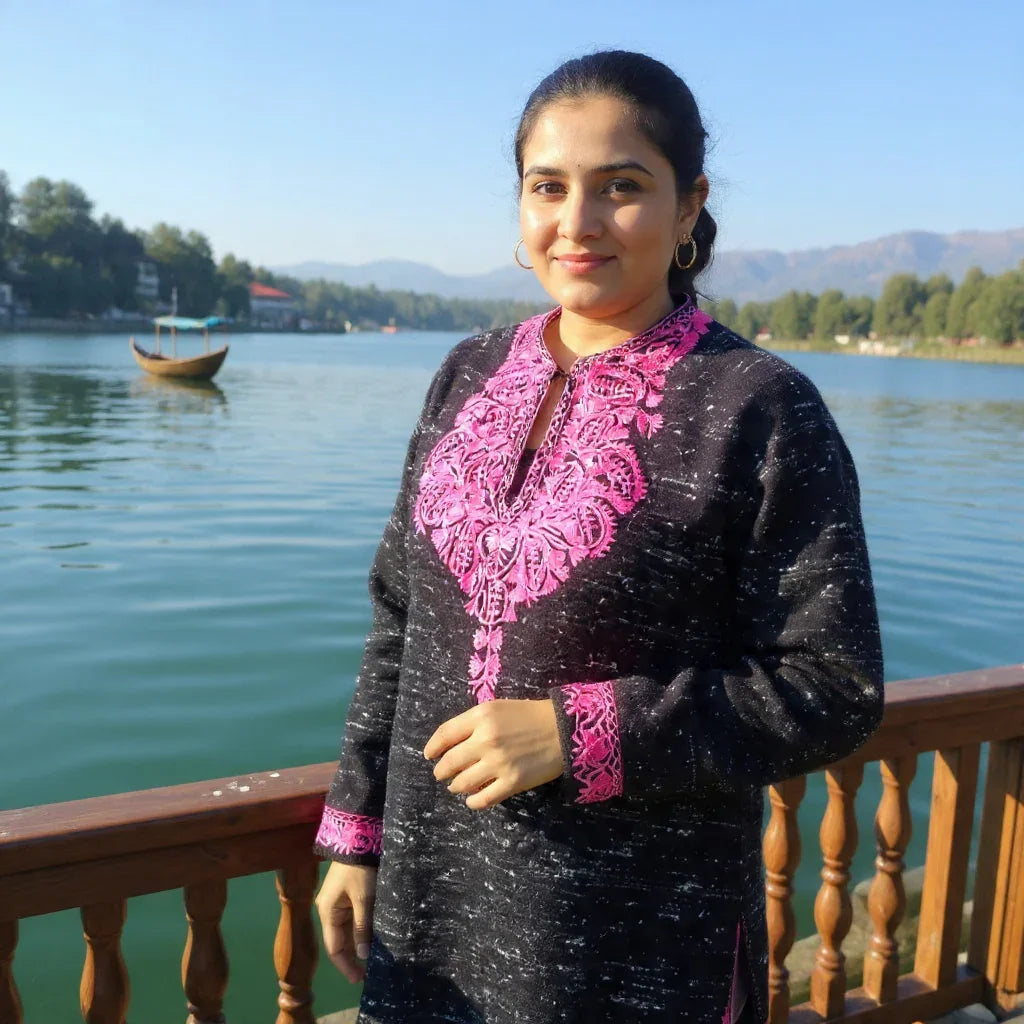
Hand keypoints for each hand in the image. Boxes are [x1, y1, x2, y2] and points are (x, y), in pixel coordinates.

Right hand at [315, 860, 377, 983]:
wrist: (358, 838)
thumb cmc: (360, 869)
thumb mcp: (363, 899)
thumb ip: (362, 927)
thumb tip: (361, 955)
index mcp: (327, 912)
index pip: (334, 948)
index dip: (346, 965)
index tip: (360, 980)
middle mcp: (329, 909)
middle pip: (340, 940)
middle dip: (354, 956)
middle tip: (371, 970)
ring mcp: (337, 901)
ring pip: (347, 929)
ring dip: (359, 942)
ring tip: (375, 956)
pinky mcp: (347, 893)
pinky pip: (352, 917)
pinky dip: (361, 928)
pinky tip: (373, 935)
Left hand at [423, 698, 562, 809]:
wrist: (563, 729)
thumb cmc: (528, 716)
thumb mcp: (497, 708)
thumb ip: (473, 722)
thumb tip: (449, 744)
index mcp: (481, 717)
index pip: (444, 734)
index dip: (432, 747)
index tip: (429, 755)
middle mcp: (486, 740)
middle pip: (449, 762)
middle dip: (441, 771)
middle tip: (441, 774)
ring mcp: (498, 763)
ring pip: (462, 783)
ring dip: (455, 787)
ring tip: (457, 786)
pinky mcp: (512, 783)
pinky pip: (482, 800)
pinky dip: (473, 802)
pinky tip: (472, 800)